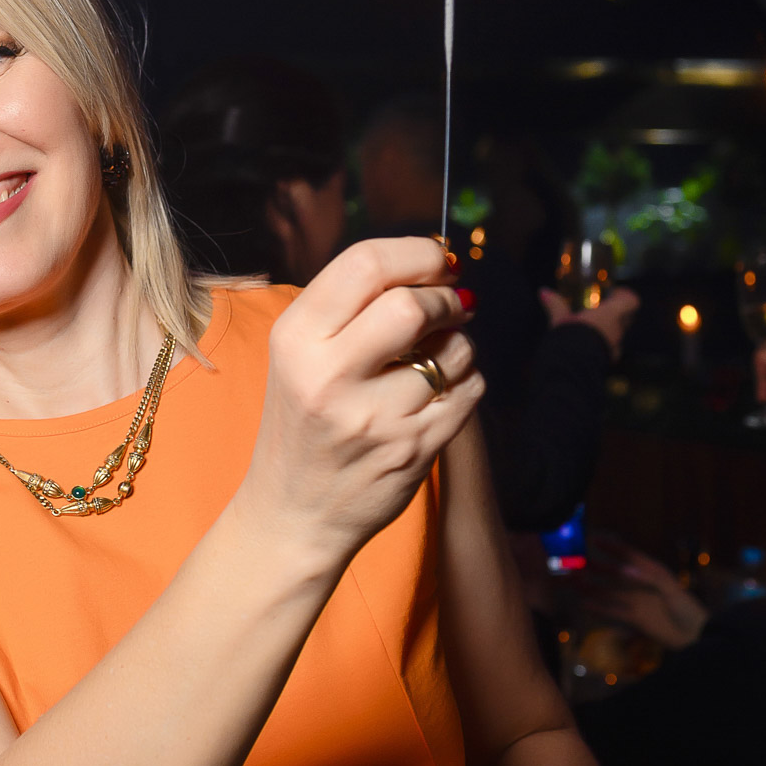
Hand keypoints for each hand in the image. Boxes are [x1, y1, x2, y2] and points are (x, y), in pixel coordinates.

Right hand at [240, 237, 481, 570]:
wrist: (295, 513)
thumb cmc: (305, 420)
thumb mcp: (300, 354)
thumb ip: (354, 305)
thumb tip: (438, 262)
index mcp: (295, 339)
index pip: (365, 264)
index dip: (416, 252)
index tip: (437, 260)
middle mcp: (329, 376)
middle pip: (411, 305)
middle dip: (444, 297)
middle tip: (449, 305)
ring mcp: (374, 418)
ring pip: (453, 349)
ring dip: (458, 343)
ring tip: (435, 358)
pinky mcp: (414, 449)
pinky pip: (470, 389)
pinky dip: (466, 380)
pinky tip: (439, 392)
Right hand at [540, 285, 639, 360]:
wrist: (573, 369)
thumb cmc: (571, 338)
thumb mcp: (560, 320)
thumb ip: (555, 305)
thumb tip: (544, 291)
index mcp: (611, 315)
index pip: (632, 301)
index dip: (625, 295)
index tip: (613, 293)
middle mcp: (618, 330)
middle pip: (626, 318)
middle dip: (615, 313)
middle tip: (600, 309)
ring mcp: (615, 348)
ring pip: (617, 334)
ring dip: (608, 330)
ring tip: (590, 328)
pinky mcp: (607, 361)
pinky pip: (609, 349)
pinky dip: (601, 344)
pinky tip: (586, 345)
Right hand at [577, 532, 707, 648]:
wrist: (698, 637)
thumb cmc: (689, 610)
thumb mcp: (672, 589)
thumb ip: (648, 578)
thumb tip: (623, 569)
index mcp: (652, 572)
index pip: (628, 555)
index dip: (611, 547)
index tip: (593, 539)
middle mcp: (641, 585)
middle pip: (614, 574)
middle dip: (595, 567)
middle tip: (575, 562)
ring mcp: (637, 602)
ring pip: (609, 592)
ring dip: (591, 587)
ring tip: (572, 581)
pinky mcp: (636, 619)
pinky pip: (613, 612)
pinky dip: (598, 608)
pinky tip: (584, 604)